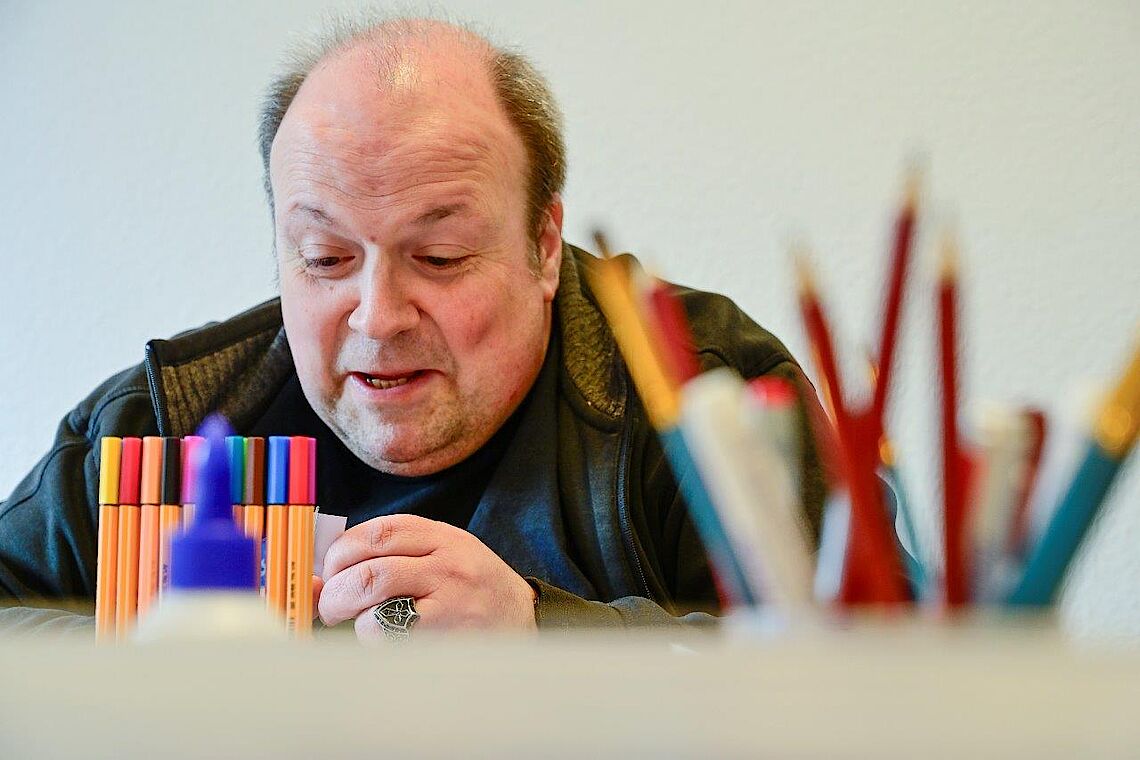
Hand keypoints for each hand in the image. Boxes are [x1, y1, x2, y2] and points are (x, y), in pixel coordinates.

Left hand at [317, 514, 537, 638]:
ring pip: (374, 595)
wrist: (525, 622)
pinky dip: (369, 636)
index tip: (331, 569)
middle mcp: (447, 562)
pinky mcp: (447, 634)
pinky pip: (388, 632)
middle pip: (369, 566)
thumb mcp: (444, 556)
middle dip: (335, 588)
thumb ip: (396, 555)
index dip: (342, 551)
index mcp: (443, 537)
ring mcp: (449, 599)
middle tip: (329, 605)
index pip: (379, 531)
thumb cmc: (473, 591)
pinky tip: (382, 639)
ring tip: (348, 621)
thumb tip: (324, 574)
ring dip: (346, 611)